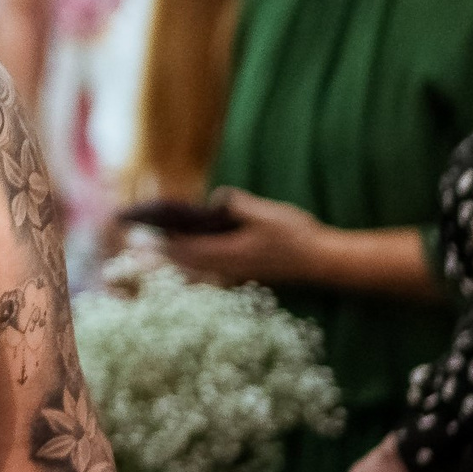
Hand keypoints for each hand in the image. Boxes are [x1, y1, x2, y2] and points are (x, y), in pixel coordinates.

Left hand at [161, 190, 328, 286]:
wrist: (325, 261)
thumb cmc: (297, 236)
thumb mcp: (267, 213)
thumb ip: (239, 205)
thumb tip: (217, 198)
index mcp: (230, 254)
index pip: (188, 250)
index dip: (166, 242)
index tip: (149, 232)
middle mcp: (230, 268)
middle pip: (188, 263)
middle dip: (167, 251)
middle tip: (147, 239)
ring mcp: (239, 273)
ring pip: (199, 269)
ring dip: (181, 258)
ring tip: (166, 244)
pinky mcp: (248, 273)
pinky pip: (213, 271)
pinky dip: (199, 262)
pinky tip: (198, 251)